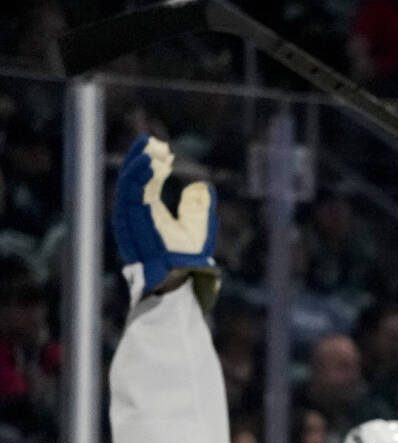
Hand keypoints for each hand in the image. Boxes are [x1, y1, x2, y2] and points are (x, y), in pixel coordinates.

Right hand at [113, 136, 216, 304]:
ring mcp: (130, 220)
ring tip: (151, 151)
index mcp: (148, 212)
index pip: (142, 182)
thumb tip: (202, 186)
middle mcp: (135, 214)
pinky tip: (149, 165)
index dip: (147, 163)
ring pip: (127, 185)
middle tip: (150, 141)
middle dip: (138, 159)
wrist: (182, 278)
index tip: (159, 146)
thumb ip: (197, 206)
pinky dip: (138, 179)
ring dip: (138, 166)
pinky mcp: (130, 225)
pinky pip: (130, 196)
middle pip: (131, 180)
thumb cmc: (188, 257)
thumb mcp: (198, 225)